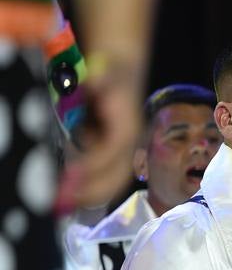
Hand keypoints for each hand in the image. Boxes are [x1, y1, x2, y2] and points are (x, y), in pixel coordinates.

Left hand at [63, 58, 143, 207]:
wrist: (121, 69)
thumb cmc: (111, 70)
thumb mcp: (108, 71)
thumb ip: (104, 79)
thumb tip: (95, 82)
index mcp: (128, 126)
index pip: (114, 150)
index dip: (95, 163)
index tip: (71, 174)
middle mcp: (129, 143)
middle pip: (118, 174)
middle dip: (93, 189)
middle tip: (64, 200)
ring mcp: (123, 150)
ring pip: (113, 180)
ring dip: (91, 192)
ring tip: (65, 201)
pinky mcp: (114, 152)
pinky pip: (105, 175)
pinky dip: (89, 185)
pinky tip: (69, 189)